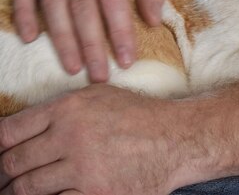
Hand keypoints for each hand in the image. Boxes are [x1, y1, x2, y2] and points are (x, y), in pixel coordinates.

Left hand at [0, 85, 197, 194]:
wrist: (176, 138)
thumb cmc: (139, 115)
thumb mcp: (99, 96)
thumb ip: (61, 109)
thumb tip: (23, 129)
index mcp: (68, 109)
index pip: (9, 132)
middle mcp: (71, 137)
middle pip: (13, 163)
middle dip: (3, 174)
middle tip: (3, 180)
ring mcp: (83, 168)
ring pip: (28, 188)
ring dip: (17, 193)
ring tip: (15, 193)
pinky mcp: (96, 194)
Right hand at [13, 0, 168, 81]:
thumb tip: (152, 21)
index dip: (119, 31)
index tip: (126, 60)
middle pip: (82, 6)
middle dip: (91, 44)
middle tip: (99, 76)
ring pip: (54, 4)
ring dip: (62, 39)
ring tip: (73, 67)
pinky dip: (24, 14)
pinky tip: (30, 39)